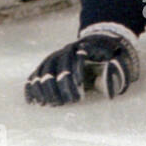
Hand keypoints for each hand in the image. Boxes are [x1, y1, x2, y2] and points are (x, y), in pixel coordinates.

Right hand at [25, 23, 139, 106]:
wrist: (93, 41)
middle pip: (58, 68)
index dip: (77, 75)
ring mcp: (53, 58)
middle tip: (71, 101)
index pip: (77, 60)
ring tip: (53, 104)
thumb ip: (113, 74)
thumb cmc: (105, 57)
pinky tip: (32, 102)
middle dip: (63, 87)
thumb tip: (109, 93)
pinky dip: (31, 88)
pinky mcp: (44, 66)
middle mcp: (64, 51)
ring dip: (47, 90)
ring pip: (44, 73)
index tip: (80, 91)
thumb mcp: (114, 61)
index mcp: (82, 48)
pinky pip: (34, 76)